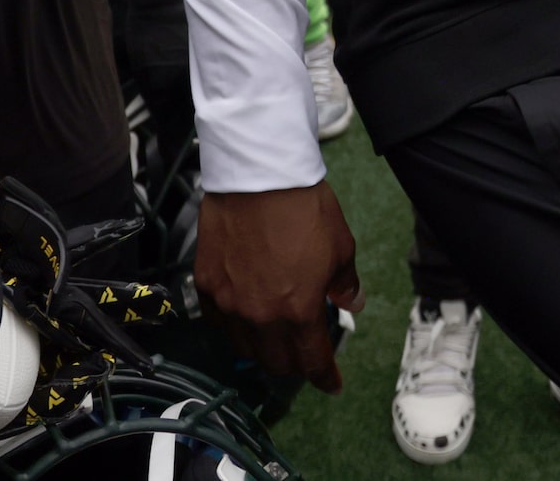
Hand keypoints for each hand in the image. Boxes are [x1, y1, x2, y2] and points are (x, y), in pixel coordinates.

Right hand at [196, 183, 361, 392]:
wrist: (259, 176)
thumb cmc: (306, 208)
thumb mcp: (341, 247)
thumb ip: (344, 283)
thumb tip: (352, 303)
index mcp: (298, 311)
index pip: (311, 361)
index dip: (324, 378)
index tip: (332, 384)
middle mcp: (260, 316)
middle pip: (275, 362)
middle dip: (295, 365)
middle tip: (304, 355)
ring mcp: (229, 302)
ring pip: (244, 347)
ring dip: (262, 349)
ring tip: (273, 338)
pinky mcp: (207, 284)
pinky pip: (219, 320)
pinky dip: (234, 326)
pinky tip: (243, 316)